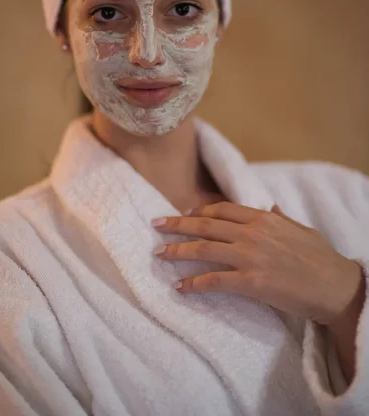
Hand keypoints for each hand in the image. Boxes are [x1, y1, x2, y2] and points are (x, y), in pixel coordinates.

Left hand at [151, 202, 362, 324]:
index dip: (199, 210)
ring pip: (204, 249)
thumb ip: (281, 218)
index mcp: (263, 218)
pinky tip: (180, 287)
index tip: (183, 214)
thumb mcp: (301, 230)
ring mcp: (250, 256)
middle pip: (205, 225)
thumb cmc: (322, 259)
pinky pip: (214, 281)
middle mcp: (252, 233)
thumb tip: (270, 206)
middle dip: (177, 224)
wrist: (337, 286)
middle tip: (156, 225)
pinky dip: (194, 283)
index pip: (222, 209)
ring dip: (177, 251)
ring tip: (158, 254)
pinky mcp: (251, 281)